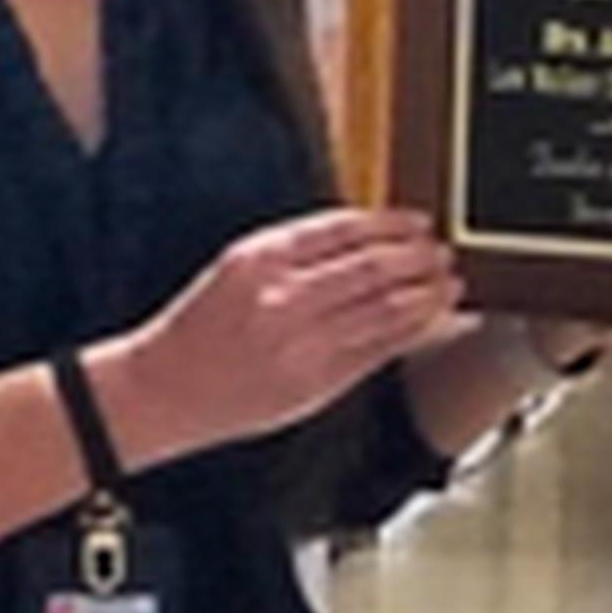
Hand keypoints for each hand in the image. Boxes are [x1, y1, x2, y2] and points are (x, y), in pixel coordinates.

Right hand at [110, 207, 462, 462]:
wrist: (162, 390)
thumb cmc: (197, 329)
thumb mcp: (235, 267)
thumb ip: (294, 253)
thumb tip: (363, 239)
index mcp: (259, 257)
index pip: (343, 229)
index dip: (390, 223)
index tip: (417, 222)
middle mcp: (282, 297)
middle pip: (372, 267)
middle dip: (418, 257)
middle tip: (442, 251)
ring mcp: (300, 343)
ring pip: (383, 310)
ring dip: (425, 293)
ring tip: (449, 282)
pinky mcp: (313, 384)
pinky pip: (375, 352)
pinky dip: (409, 332)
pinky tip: (428, 320)